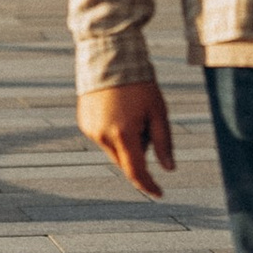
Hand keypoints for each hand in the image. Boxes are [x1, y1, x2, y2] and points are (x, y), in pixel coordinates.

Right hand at [79, 78, 175, 197]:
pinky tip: (119, 110)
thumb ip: (163, 142)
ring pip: (113, 150)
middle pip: (125, 161)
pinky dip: (114, 133)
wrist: (110, 58)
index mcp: (124, 134)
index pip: (136, 171)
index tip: (159, 194)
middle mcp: (103, 136)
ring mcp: (90, 130)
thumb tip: (169, 168)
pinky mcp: (84, 123)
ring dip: (126, 143)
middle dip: (139, 153)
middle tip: (147, 126)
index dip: (148, 185)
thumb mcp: (158, 111)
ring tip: (132, 113)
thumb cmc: (140, 84)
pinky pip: (103, 137)